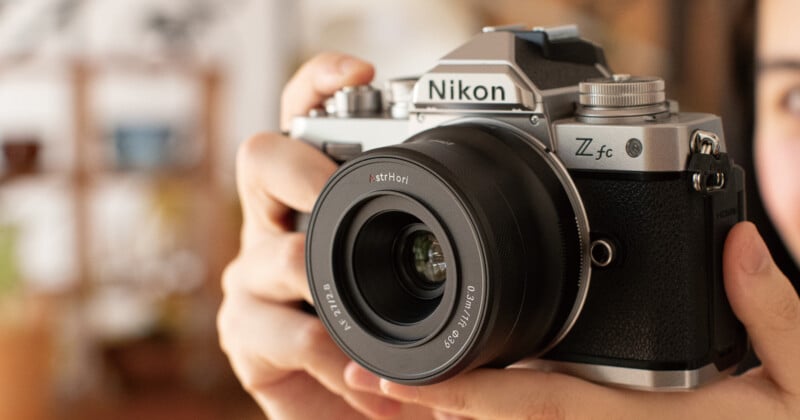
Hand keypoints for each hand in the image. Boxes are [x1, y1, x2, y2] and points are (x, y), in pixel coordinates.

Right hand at [217, 52, 432, 418]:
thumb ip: (436, 246)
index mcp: (315, 200)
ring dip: (330, 291)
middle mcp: (275, 227)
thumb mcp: (414, 285)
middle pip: (260, 160)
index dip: (318, 85)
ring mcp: (253, 280)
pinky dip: (339, 363)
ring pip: (274, 255)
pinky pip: (289, 335)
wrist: (353, 416)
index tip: (360, 71)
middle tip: (335, 195)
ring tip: (376, 334)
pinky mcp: (245, 337)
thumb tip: (503, 207)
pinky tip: (370, 388)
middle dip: (303, 171)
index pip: (302, 122)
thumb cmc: (386, 340)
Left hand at [346, 222, 799, 418]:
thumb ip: (774, 312)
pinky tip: (457, 398)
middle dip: (424, 408)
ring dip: (444, 414)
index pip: (530, 405)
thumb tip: (738, 242)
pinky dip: (488, 415)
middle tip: (354, 378)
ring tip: (379, 389)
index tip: (387, 379)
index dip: (457, 394)